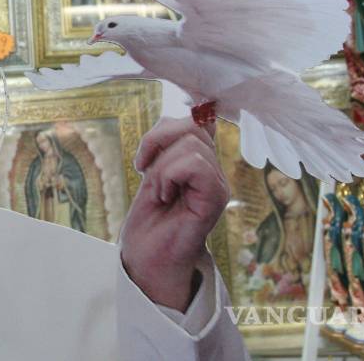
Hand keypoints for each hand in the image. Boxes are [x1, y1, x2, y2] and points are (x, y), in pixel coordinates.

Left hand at [119, 117, 228, 311]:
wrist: (146, 258)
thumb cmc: (148, 219)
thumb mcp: (153, 170)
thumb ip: (169, 142)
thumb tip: (194, 104)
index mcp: (201, 160)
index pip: (202, 118)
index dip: (181, 115)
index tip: (153, 144)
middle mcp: (214, 170)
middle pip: (192, 124)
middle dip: (156, 142)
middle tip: (145, 173)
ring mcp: (218, 184)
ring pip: (190, 143)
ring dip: (161, 166)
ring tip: (158, 191)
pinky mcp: (215, 198)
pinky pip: (194, 164)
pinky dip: (169, 176)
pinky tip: (164, 196)